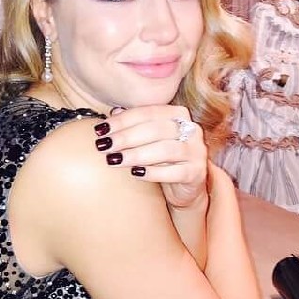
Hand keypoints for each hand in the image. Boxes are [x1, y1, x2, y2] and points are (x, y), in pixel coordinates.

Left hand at [93, 105, 207, 208]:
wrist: (184, 186)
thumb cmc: (162, 158)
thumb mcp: (147, 140)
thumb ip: (134, 124)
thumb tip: (113, 112)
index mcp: (178, 114)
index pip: (148, 112)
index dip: (123, 120)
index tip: (101, 130)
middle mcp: (192, 129)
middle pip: (156, 129)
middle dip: (126, 137)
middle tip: (104, 146)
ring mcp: (197, 151)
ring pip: (166, 150)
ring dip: (136, 154)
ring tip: (114, 160)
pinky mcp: (197, 173)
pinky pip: (175, 172)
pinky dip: (153, 172)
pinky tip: (135, 173)